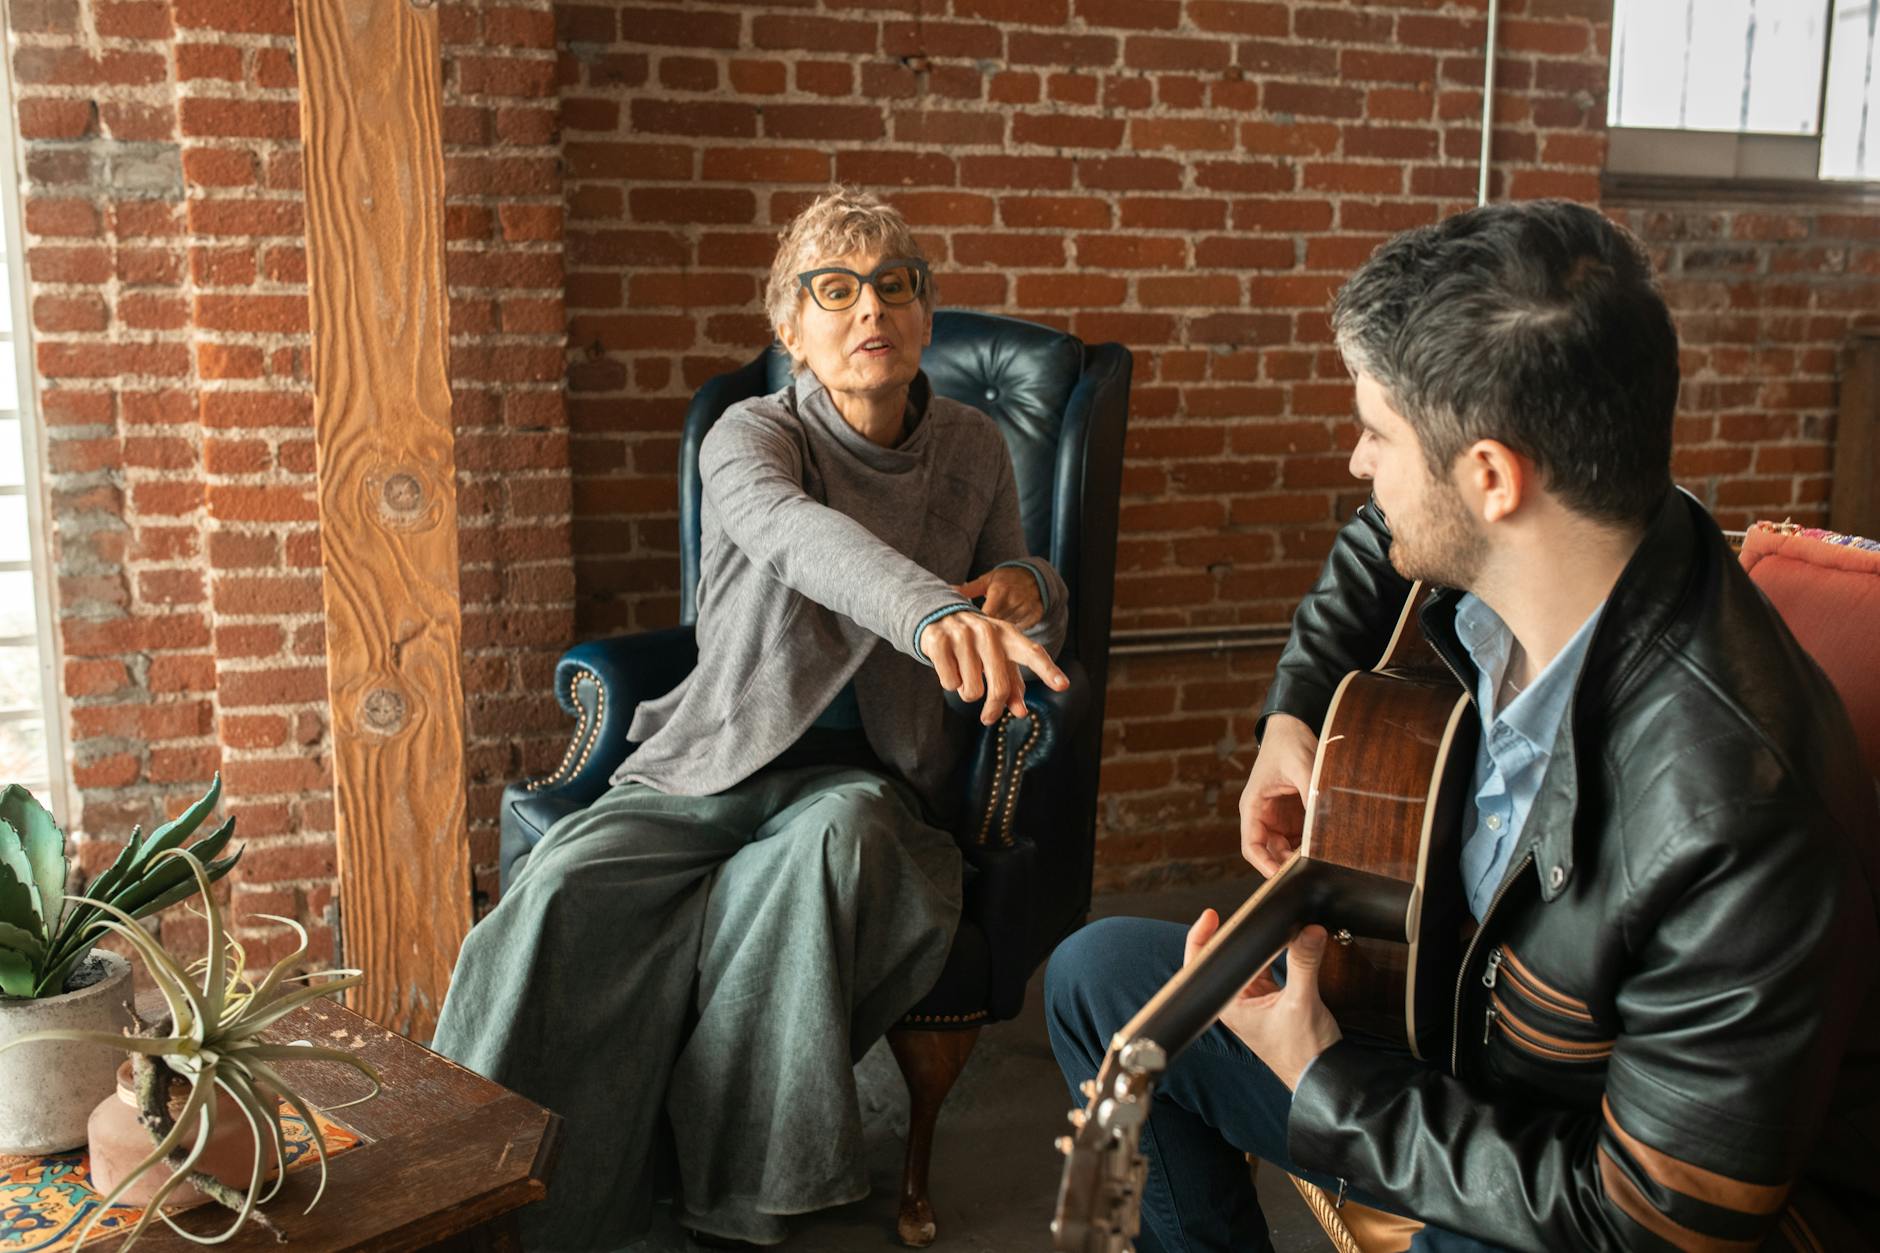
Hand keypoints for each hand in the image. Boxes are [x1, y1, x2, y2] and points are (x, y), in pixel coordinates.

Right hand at [919, 611, 1069, 724]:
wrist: (938, 615)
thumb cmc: (977, 644)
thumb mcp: (998, 658)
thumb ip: (1012, 685)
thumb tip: (1021, 713)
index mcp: (1008, 635)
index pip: (1032, 653)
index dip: (1048, 670)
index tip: (1063, 686)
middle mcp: (988, 631)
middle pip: (1000, 686)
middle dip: (994, 708)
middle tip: (988, 718)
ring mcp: (962, 633)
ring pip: (971, 690)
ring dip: (967, 691)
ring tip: (963, 674)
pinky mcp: (939, 640)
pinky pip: (950, 683)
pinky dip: (950, 683)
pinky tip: (948, 665)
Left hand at [951, 567, 1043, 630]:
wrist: (1034, 577)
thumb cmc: (1006, 579)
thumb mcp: (987, 580)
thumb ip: (968, 589)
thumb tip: (948, 589)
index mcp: (1000, 591)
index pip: (986, 615)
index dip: (979, 624)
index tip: (970, 630)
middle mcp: (1014, 601)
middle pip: (996, 625)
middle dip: (988, 630)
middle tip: (978, 633)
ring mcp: (1026, 609)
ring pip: (1008, 629)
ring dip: (1000, 632)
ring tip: (994, 629)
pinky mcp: (1036, 615)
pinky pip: (1021, 630)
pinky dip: (1013, 631)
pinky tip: (1009, 627)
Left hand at [1184, 910, 1341, 1090]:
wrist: (1323, 1077)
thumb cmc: (1303, 1054)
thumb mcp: (1303, 1002)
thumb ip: (1304, 963)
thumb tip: (1309, 931)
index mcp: (1230, 1006)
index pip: (1202, 966)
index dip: (1201, 937)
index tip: (1211, 915)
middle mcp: (1237, 1002)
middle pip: (1226, 959)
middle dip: (1235, 935)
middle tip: (1246, 914)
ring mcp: (1254, 1000)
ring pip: (1249, 961)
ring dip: (1257, 945)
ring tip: (1266, 926)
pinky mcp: (1273, 999)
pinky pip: (1268, 967)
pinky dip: (1275, 954)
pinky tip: (1285, 942)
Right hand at [1238, 713, 1315, 875]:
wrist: (1293, 727)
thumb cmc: (1288, 744)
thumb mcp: (1301, 765)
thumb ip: (1311, 792)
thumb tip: (1324, 819)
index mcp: (1254, 806)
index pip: (1252, 846)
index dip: (1264, 865)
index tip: (1281, 877)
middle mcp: (1263, 816)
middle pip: (1271, 853)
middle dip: (1289, 863)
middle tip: (1313, 867)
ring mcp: (1279, 818)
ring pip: (1287, 850)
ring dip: (1302, 856)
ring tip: (1322, 857)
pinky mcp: (1294, 816)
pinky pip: (1301, 839)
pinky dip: (1312, 845)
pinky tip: (1327, 845)